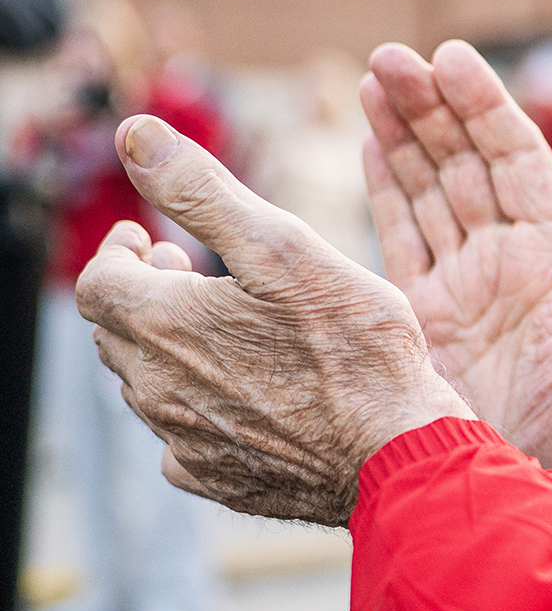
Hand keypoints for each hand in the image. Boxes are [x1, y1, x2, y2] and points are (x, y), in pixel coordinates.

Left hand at [76, 119, 470, 524]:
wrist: (395, 451)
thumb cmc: (354, 345)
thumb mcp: (284, 245)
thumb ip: (201, 190)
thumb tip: (134, 133)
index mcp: (163, 323)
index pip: (97, 282)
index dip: (119, 253)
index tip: (151, 238)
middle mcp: (158, 388)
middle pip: (118, 331)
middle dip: (144, 293)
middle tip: (187, 271)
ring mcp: (184, 440)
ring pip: (148, 384)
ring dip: (169, 347)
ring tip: (223, 326)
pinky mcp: (216, 478)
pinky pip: (180, 439)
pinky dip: (196, 407)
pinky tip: (244, 395)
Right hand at [361, 40, 551, 544]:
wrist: (551, 498)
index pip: (518, 162)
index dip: (484, 108)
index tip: (451, 58)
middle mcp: (512, 260)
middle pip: (467, 162)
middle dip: (431, 107)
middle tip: (390, 57)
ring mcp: (468, 285)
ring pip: (431, 190)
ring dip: (403, 135)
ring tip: (371, 80)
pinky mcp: (428, 318)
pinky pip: (404, 239)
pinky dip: (386, 190)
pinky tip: (369, 145)